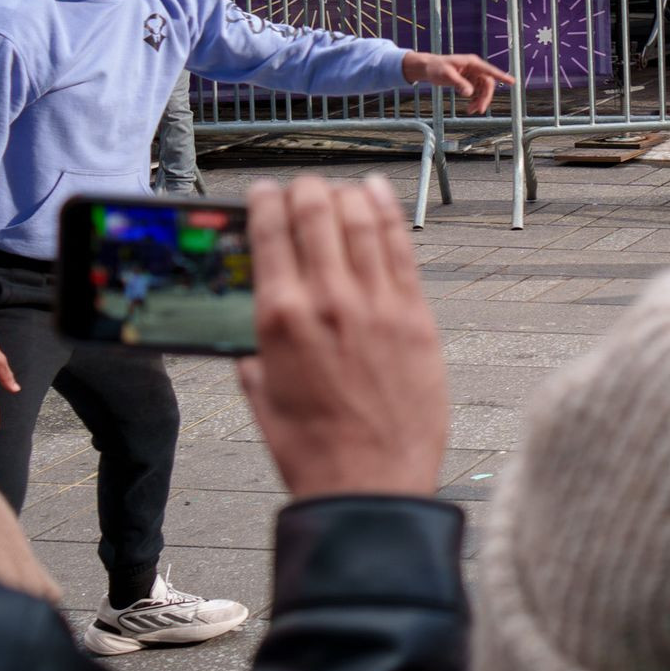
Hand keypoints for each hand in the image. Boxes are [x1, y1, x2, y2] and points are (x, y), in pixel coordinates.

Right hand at [238, 176, 446, 500]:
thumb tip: (254, 333)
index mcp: (279, 319)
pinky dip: (387, 212)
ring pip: (360, 221)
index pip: (269, 235)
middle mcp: (327, 301)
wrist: (370, 484)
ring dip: (345, 195)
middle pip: (315, 216)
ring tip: (337, 187)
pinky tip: (378, 193)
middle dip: (305, 190)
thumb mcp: (261, 398)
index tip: (263, 193)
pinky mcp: (416, 316)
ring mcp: (376, 305)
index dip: (265, 203)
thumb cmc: (313, 449)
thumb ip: (255, 355)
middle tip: (301, 186)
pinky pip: (400, 248)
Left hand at [398, 50, 506, 112]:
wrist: (428, 68)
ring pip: (483, 89)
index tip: (512, 82)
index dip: (501, 76)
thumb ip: (459, 83)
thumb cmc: (436, 68)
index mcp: (472, 63)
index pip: (489, 70)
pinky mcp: (469, 80)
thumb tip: (470, 93)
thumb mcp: (446, 75)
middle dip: (485, 97)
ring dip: (480, 100)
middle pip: (487, 83)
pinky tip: (470, 107)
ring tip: (471, 110)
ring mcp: (473, 74)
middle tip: (479, 110)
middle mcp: (475, 68)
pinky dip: (475, 100)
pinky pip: (477, 91)